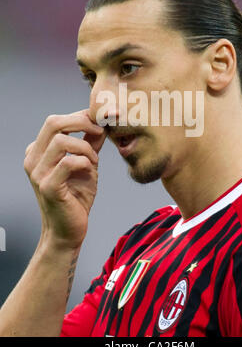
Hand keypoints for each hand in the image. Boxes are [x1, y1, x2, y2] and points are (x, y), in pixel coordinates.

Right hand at [24, 109, 106, 249]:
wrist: (68, 230)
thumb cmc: (76, 196)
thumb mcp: (86, 163)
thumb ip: (91, 142)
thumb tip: (104, 119)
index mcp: (38, 150)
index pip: (57, 120)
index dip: (82, 116)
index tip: (103, 119)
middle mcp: (33, 159)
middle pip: (53, 122)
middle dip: (82, 122)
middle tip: (100, 131)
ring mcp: (37, 173)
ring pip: (61, 141)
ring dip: (85, 147)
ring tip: (94, 160)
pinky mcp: (48, 187)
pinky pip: (68, 162)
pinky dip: (84, 161)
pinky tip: (90, 169)